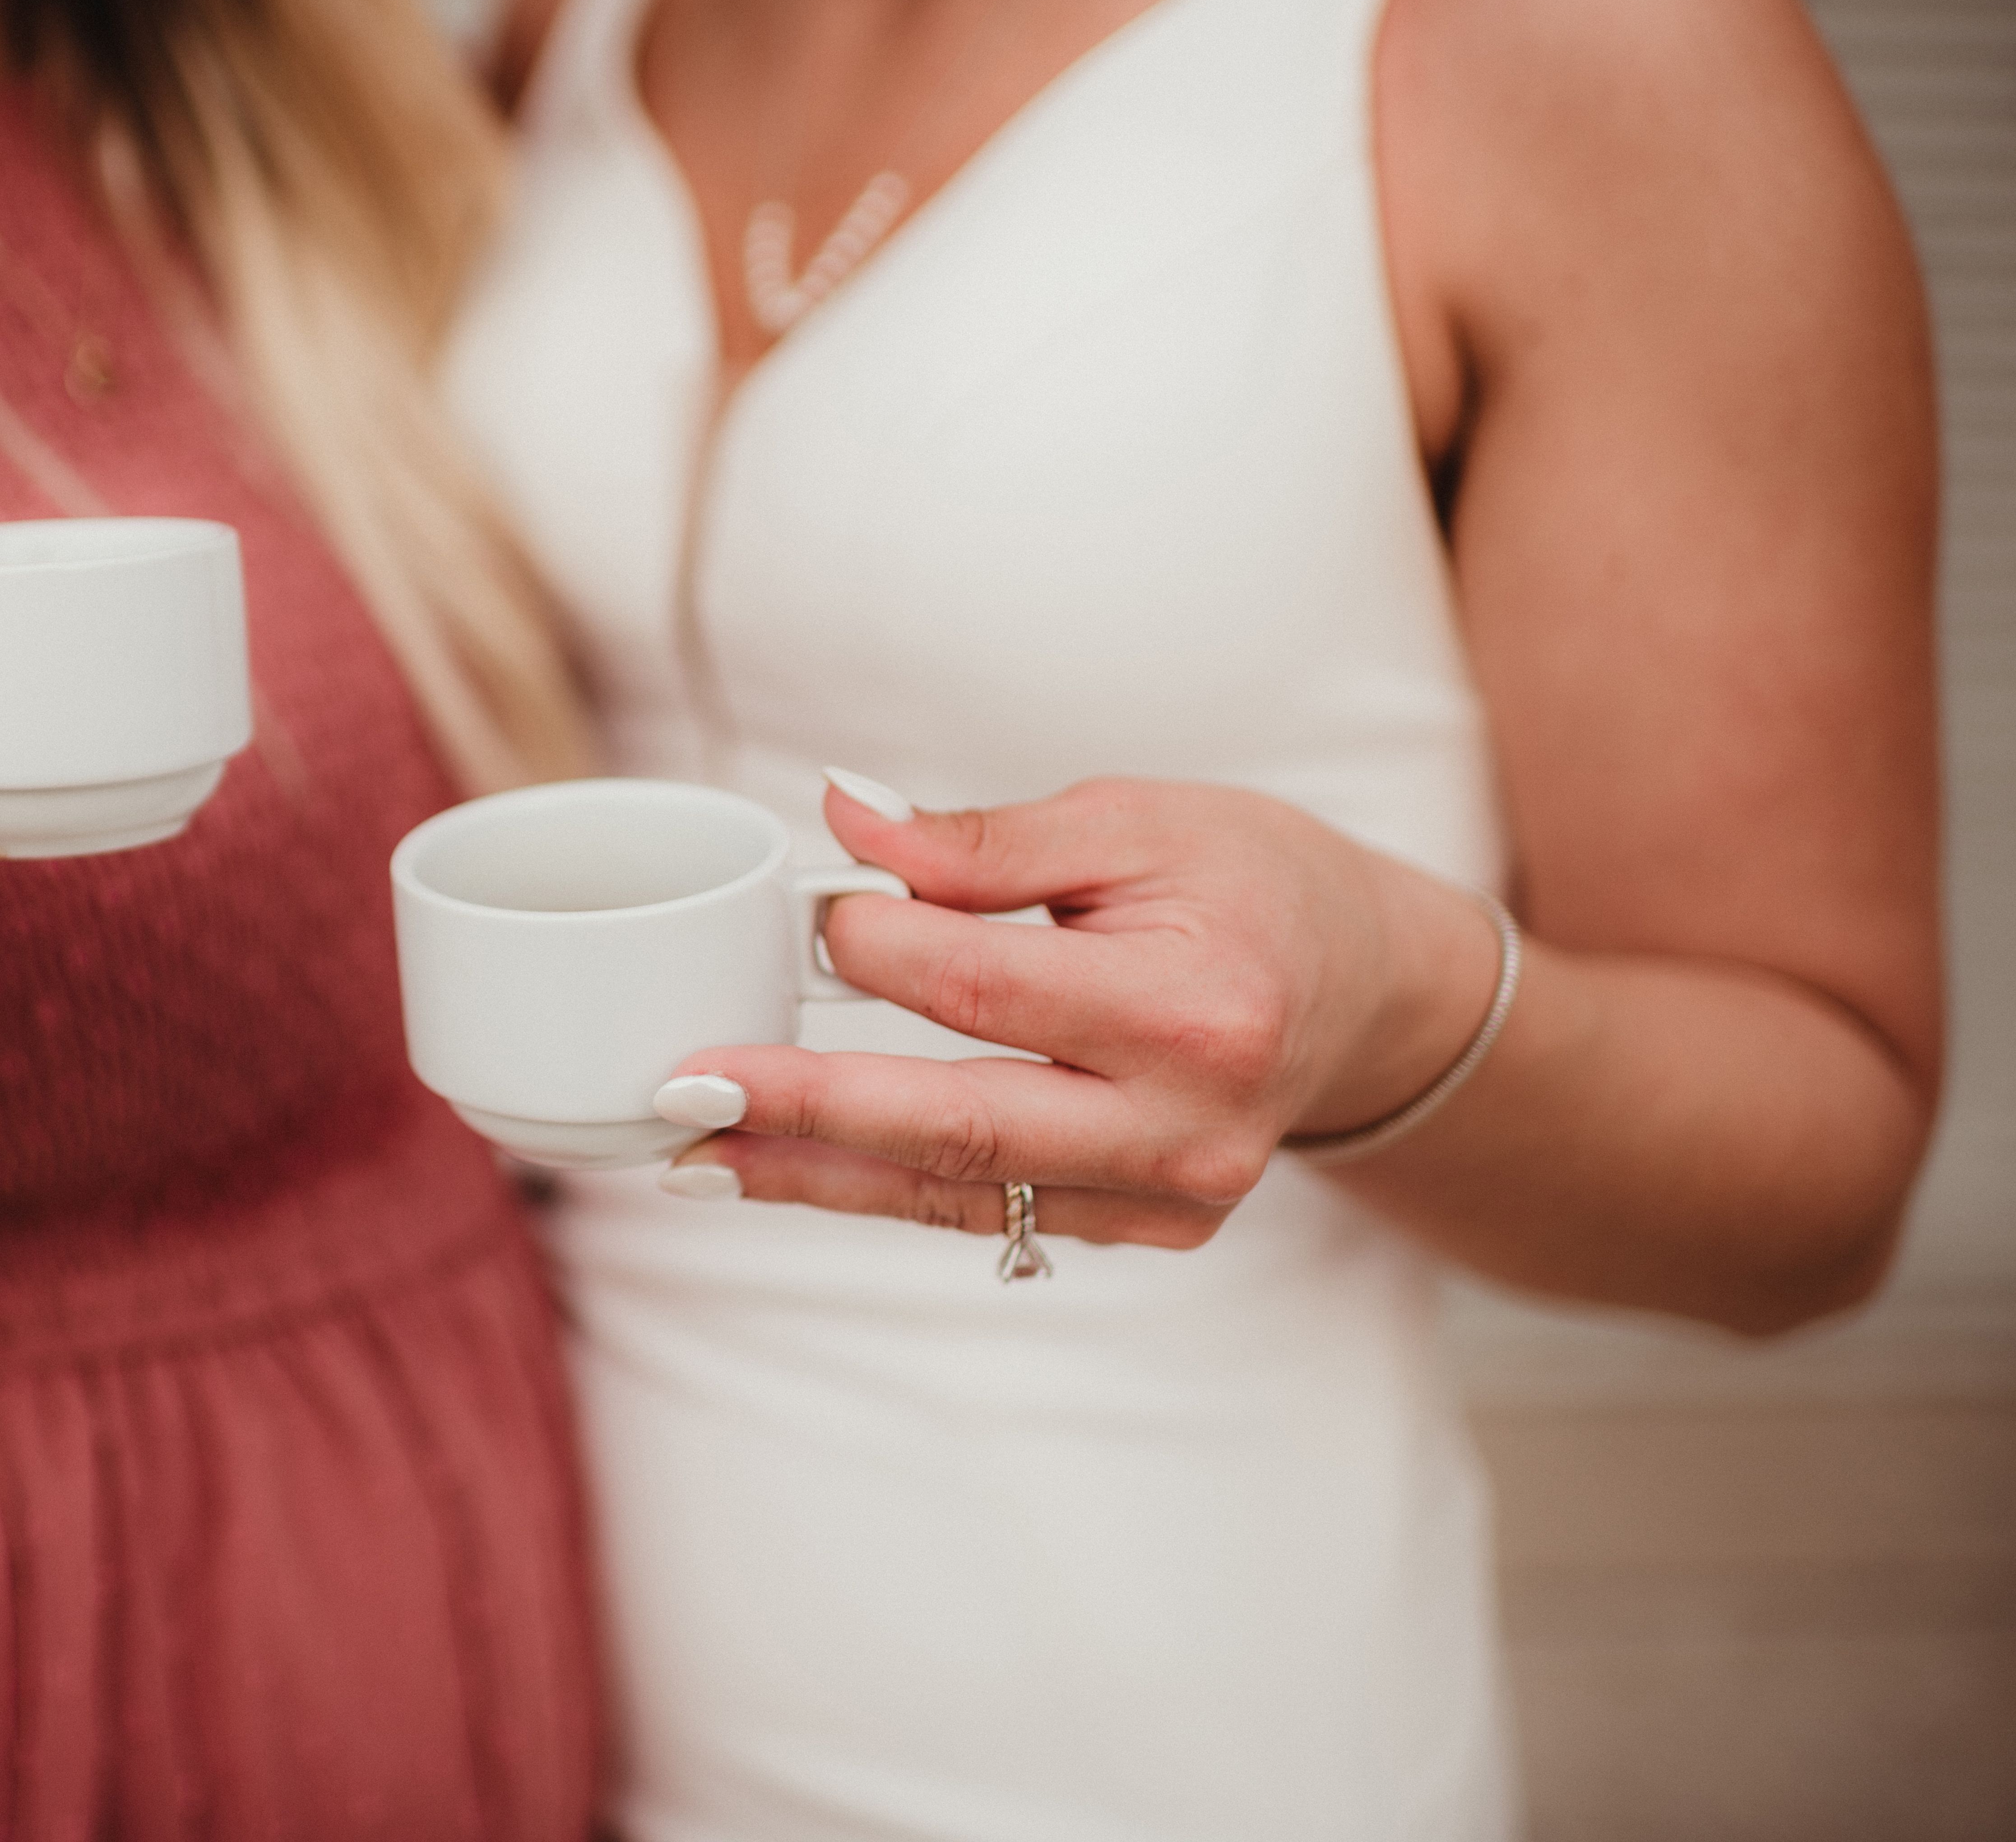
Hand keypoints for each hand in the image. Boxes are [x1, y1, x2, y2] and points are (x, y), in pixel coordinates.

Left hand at [654, 773, 1503, 1248]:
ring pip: (957, 1191)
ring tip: (689, 1149)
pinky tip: (780, 1169)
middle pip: (960, 1126)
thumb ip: (983, 840)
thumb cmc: (1251, 880)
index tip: (806, 908)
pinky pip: (990, 1212)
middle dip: (805, 1111)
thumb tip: (845, 819)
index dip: (876, 948)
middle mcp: (1188, 1126)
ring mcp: (1171, 1196)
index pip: (985, 989)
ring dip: (811, 1174)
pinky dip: (879, 1188)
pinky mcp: (1150, 1227)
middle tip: (683, 1091)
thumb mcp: (1135, 820)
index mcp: (1195, 1009)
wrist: (1363, 990)